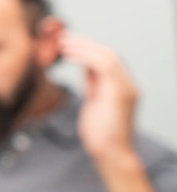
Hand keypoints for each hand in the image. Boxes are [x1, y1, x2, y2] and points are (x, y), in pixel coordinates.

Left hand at [61, 32, 138, 163]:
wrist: (112, 155)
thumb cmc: (101, 133)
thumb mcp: (95, 102)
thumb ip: (94, 85)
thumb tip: (86, 68)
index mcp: (121, 86)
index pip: (107, 59)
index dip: (88, 47)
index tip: (68, 41)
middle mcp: (128, 84)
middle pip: (109, 53)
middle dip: (85, 43)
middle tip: (62, 37)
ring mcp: (127, 89)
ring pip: (109, 56)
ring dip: (84, 47)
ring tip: (63, 43)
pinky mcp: (121, 94)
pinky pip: (104, 67)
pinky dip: (86, 57)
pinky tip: (69, 55)